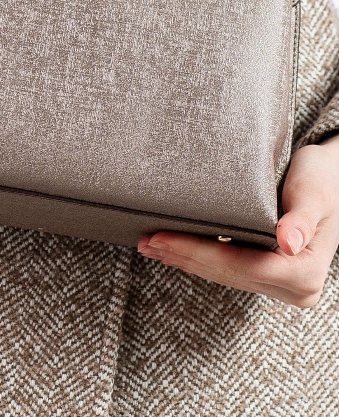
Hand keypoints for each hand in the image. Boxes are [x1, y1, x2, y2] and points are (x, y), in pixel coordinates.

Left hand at [137, 135, 338, 307]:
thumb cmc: (324, 178)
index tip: (164, 238)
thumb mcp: (314, 192)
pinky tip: (175, 249)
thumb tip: (288, 244)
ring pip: (225, 276)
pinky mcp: (270, 275)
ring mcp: (282, 285)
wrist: (334, 178)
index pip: (242, 266)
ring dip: (186, 260)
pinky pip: (229, 270)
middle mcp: (296, 288)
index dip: (199, 253)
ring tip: (151, 245)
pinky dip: (200, 258)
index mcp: (304, 272)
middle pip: (229, 275)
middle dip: (184, 258)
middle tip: (145, 241)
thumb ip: (302, 219)